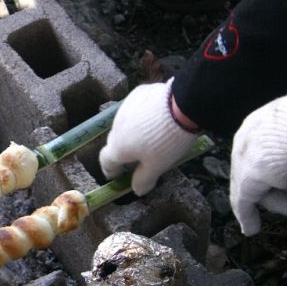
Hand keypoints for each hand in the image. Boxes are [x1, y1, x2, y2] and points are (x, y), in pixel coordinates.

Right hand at [99, 79, 199, 195]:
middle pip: (115, 142)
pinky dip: (141, 116)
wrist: (180, 105)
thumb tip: (137, 191)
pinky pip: (135, 109)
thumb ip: (144, 179)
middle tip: (140, 157)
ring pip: (125, 124)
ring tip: (152, 136)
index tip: (119, 175)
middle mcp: (116, 127)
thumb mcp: (158, 165)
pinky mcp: (137, 94)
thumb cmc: (166, 141)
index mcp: (118, 147)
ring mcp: (125, 108)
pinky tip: (157, 117)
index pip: (105, 161)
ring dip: (133, 132)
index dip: (111, 170)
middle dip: (124, 151)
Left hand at [230, 88, 286, 235]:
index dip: (276, 168)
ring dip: (281, 202)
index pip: (264, 149)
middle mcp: (247, 138)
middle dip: (282, 188)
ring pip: (256, 187)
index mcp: (263, 122)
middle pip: (259, 169)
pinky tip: (251, 229)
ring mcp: (243, 158)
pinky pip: (243, 201)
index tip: (286, 180)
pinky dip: (247, 215)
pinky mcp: (246, 178)